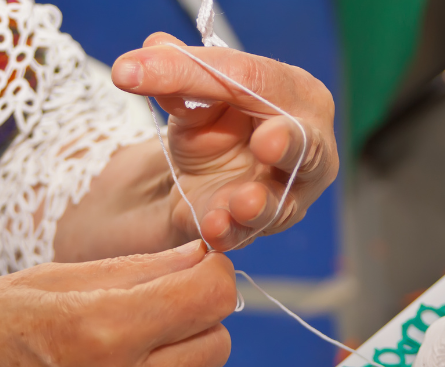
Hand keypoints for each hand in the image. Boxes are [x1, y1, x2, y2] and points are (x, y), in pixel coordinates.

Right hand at [0, 241, 233, 366]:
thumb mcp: (43, 281)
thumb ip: (133, 270)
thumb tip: (197, 257)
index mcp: (97, 333)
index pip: (210, 298)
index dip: (212, 274)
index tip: (197, 266)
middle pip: (215, 346)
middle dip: (199, 316)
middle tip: (160, 300)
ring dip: (163, 353)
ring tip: (101, 341)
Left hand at [53, 32, 337, 261]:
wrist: (201, 176)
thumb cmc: (217, 125)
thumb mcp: (194, 97)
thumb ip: (177, 77)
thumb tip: (147, 55)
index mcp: (295, 93)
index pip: (254, 79)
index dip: (200, 73)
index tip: (136, 70)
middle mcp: (308, 145)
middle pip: (305, 144)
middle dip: (289, 144)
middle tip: (267, 142)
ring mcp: (290, 192)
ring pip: (284, 201)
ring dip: (260, 203)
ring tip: (241, 202)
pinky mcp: (261, 227)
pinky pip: (249, 233)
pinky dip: (231, 231)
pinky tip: (213, 227)